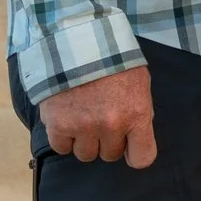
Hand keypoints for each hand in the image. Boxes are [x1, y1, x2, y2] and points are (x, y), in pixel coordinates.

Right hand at [39, 66, 156, 168]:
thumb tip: (136, 135)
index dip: (135, 153)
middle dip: (108, 140)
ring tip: (84, 118)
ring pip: (86, 155)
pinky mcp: (58, 125)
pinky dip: (63, 138)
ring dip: (85, 141)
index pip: (142, 158)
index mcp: (136, 114)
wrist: (78, 42)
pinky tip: (67, 119)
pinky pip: (62, 148)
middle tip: (102, 119)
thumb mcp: (139, 81)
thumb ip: (139, 110)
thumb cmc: (113, 60)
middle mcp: (111, 125)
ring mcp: (83, 127)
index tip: (130, 146)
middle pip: (110, 155)